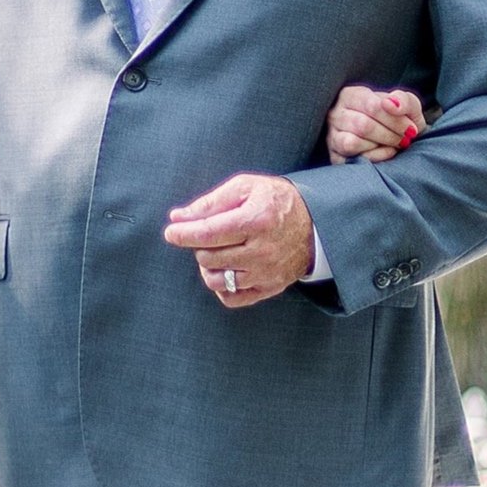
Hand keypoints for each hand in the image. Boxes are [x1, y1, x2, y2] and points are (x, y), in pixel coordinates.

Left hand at [165, 172, 314, 305]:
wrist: (315, 223)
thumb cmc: (275, 201)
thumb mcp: (246, 187)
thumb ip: (210, 202)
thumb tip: (178, 217)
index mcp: (256, 220)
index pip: (208, 233)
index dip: (184, 233)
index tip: (171, 231)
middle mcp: (262, 251)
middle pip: (208, 257)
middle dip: (199, 245)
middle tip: (208, 234)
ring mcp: (266, 273)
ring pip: (216, 281)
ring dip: (208, 266)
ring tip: (217, 252)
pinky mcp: (269, 288)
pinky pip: (232, 298)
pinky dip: (222, 287)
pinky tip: (226, 270)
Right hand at [326, 86, 424, 164]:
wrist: (393, 136)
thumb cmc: (395, 117)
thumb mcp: (405, 103)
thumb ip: (402, 99)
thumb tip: (391, 104)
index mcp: (350, 95)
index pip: (372, 106)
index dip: (395, 120)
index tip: (411, 128)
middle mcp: (336, 114)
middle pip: (363, 126)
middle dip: (390, 135)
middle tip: (405, 139)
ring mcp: (332, 136)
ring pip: (353, 142)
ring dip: (381, 145)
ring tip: (395, 144)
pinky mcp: (335, 156)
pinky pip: (352, 158)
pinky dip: (375, 157)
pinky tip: (386, 152)